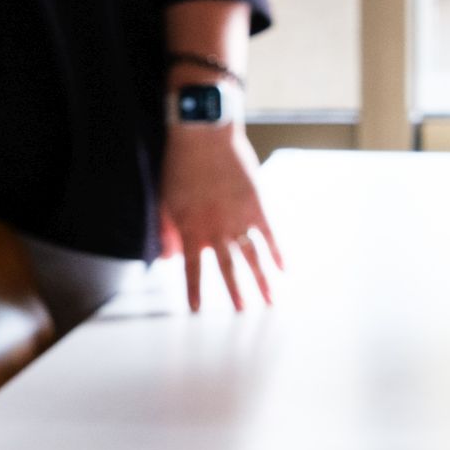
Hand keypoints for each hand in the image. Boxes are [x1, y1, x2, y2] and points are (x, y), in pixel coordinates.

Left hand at [157, 124, 282, 311]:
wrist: (204, 134)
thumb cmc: (180, 164)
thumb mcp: (164, 199)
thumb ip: (166, 232)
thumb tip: (166, 258)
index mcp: (191, 230)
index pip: (192, 270)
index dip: (194, 291)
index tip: (196, 312)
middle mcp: (215, 230)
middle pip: (227, 270)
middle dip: (235, 294)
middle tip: (243, 315)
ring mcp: (238, 218)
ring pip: (251, 257)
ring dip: (261, 281)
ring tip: (270, 302)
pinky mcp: (256, 204)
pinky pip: (270, 234)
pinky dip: (278, 252)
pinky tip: (285, 269)